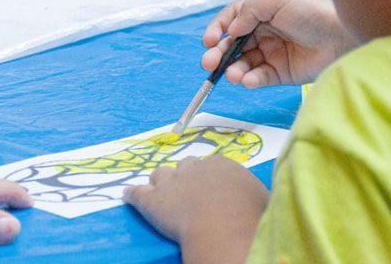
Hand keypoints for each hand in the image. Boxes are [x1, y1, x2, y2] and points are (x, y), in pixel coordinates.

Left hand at [124, 156, 267, 263]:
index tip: (210, 189)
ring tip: (161, 192)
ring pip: (160, 174)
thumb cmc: (250, 215)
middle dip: (185, 177)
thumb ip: (255, 193)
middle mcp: (195, 167)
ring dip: (161, 183)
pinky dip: (132, 194)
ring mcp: (171, 181)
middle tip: (188, 193)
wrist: (223, 227)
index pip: (211, 164)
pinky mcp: (152, 200)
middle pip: (185, 165)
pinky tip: (126, 195)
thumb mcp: (263, 198)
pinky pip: (136, 192)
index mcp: (223, 165)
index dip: (208, 177)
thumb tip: (261, 198)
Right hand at [202, 0, 355, 87]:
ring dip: (234, 69)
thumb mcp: (279, 0)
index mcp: (263, 12)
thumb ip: (251, 10)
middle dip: (219, 54)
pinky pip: (259, 78)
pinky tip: (248, 79)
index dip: (218, 28)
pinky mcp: (281, 73)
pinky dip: (250, 80)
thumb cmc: (313, 13)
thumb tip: (231, 28)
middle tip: (210, 63)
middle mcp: (265, 33)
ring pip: (243, 63)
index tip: (208, 40)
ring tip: (233, 75)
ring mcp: (272, 54)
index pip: (233, 19)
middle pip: (233, 44)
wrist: (342, 38)